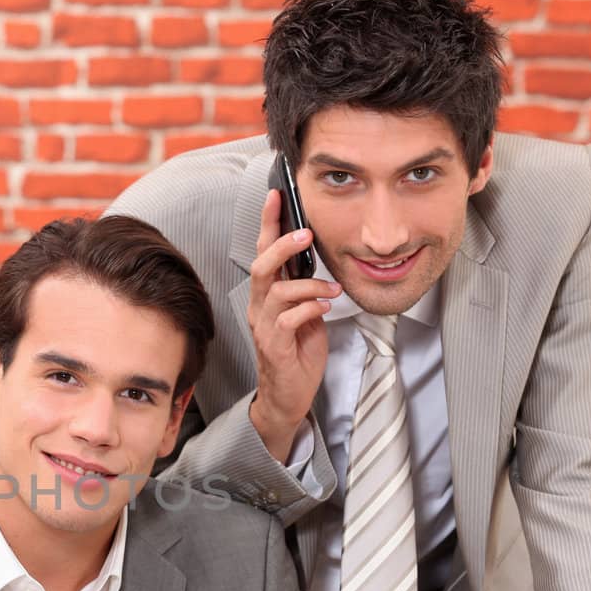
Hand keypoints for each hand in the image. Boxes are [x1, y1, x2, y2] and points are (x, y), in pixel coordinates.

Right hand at [246, 190, 339, 460]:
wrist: (288, 395)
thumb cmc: (297, 353)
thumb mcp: (306, 313)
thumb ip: (306, 288)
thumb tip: (318, 262)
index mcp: (266, 296)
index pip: (264, 252)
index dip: (269, 223)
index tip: (277, 194)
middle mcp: (259, 307)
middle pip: (262, 266)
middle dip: (283, 245)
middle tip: (307, 232)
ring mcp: (264, 327)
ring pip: (277, 290)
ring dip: (308, 284)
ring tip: (330, 287)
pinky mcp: (275, 346)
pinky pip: (288, 319)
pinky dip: (310, 308)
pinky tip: (326, 307)